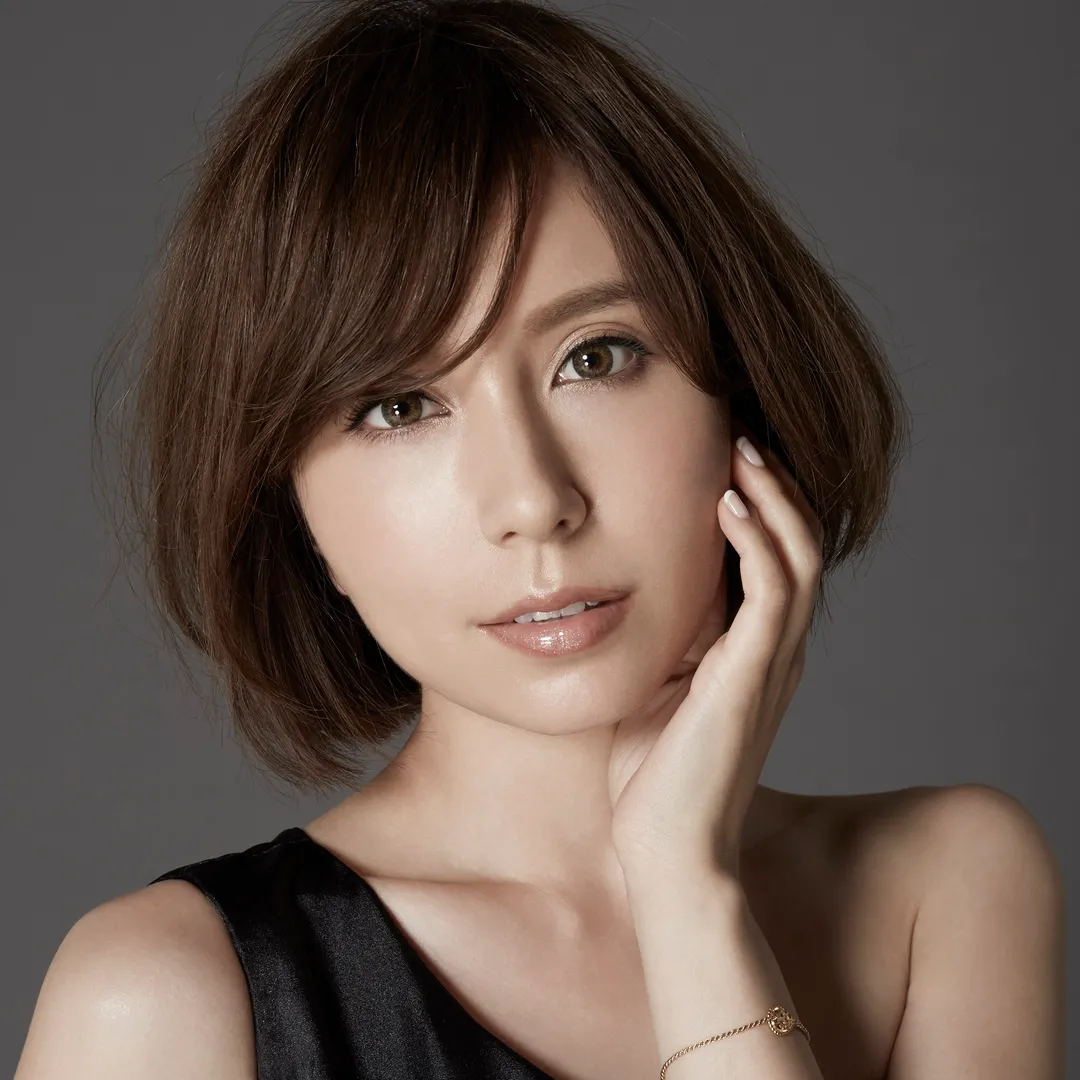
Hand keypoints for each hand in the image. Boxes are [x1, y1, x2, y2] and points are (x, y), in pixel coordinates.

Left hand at [608, 431, 823, 877]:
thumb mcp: (652, 684)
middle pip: (798, 546)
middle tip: (741, 435)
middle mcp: (776, 652)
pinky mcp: (754, 675)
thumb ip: (660, 637)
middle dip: (774, 488)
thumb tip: (629, 583)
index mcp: (753, 653)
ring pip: (799, 557)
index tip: (720, 458)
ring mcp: (771, 663)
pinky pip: (774, 590)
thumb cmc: (649, 774)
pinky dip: (759, 539)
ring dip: (773, 498)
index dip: (756, 507)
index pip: (772, 561)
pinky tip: (727, 502)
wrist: (665, 848)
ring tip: (742, 450)